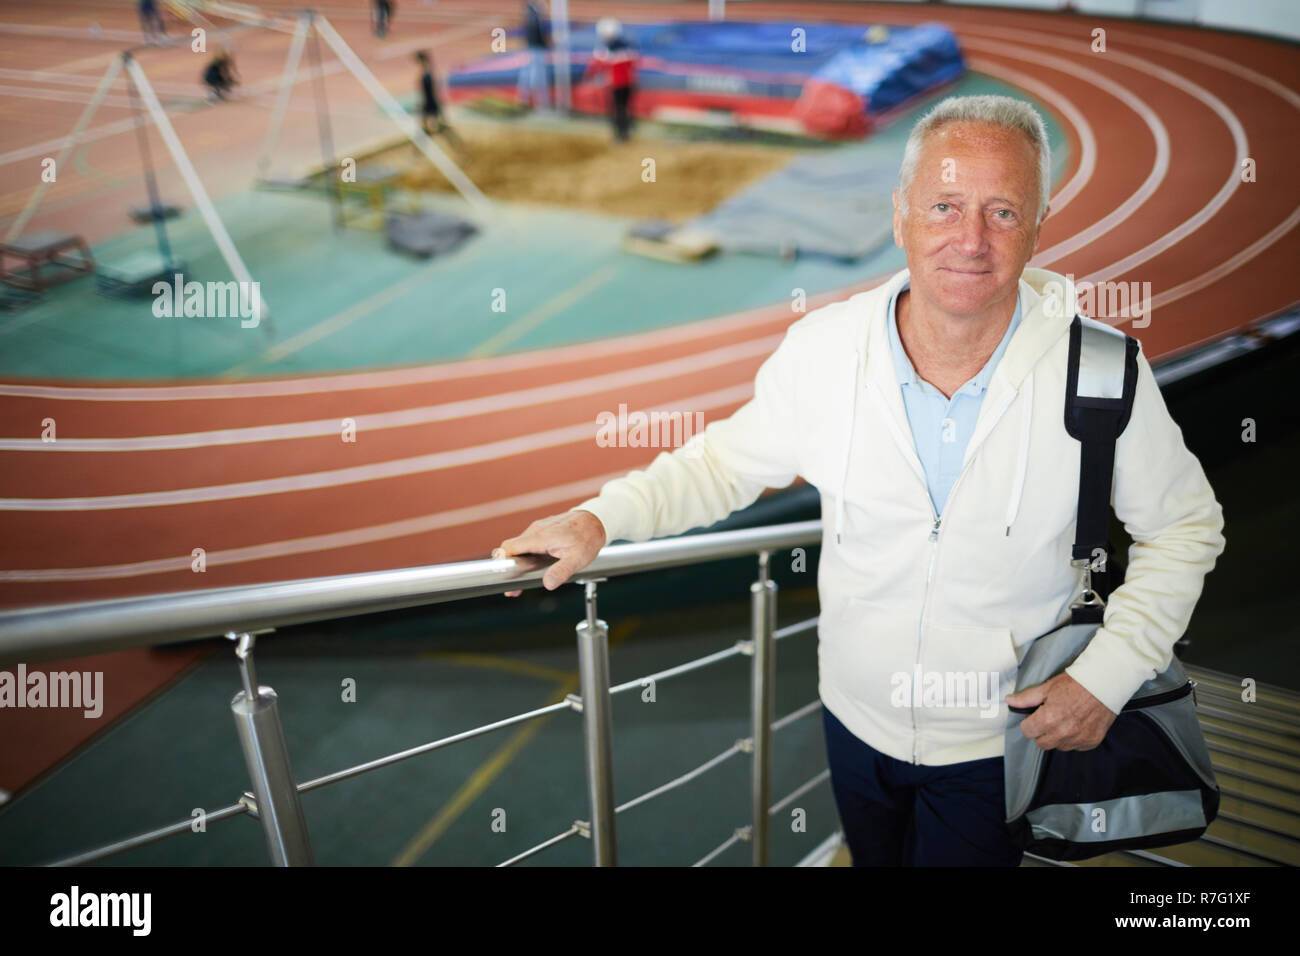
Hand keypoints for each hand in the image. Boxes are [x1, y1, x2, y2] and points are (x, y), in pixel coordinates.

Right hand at [492, 510, 606, 596]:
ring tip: (521, 580)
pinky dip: (526, 554)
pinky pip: (528, 542)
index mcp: (540, 537)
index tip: (503, 575)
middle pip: (511, 549)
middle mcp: (535, 530)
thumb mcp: (578, 559)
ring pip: (520, 546)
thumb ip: (561, 571)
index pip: (509, 547)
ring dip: (518, 562)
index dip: (502, 561)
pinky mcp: (542, 529)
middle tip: (512, 587)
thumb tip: (547, 584)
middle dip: (510, 567)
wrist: (595, 520)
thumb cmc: (587, 538)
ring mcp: (538, 528)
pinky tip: (532, 566)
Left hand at [1006, 673, 1116, 750]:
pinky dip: (1074, 738)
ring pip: (1058, 746)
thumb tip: (1010, 701)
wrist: (1104, 685)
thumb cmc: (1075, 684)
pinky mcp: (1090, 742)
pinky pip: (1075, 746)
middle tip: (1049, 717)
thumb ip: (1026, 698)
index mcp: (1048, 719)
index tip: (1034, 716)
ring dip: (1057, 737)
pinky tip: (1077, 724)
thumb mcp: (1047, 688)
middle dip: (1041, 732)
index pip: (1027, 732)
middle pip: (1041, 743)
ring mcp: (1078, 739)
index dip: (1029, 723)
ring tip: (1064, 720)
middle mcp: (1062, 733)